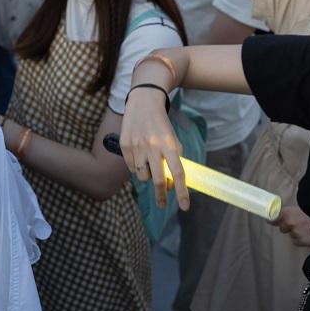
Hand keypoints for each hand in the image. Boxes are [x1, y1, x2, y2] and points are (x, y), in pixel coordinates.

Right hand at [120, 88, 187, 209]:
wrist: (143, 103)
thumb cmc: (161, 126)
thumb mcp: (172, 140)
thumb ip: (174, 160)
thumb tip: (173, 184)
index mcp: (169, 144)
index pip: (178, 172)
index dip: (182, 192)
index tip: (185, 207)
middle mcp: (153, 146)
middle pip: (159, 180)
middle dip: (161, 195)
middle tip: (162, 205)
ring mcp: (137, 146)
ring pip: (143, 176)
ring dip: (148, 177)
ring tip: (149, 164)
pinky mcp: (125, 145)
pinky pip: (132, 168)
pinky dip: (137, 167)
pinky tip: (139, 155)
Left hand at [275, 205, 309, 247]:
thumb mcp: (305, 206)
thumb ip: (294, 211)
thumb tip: (287, 213)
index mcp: (288, 211)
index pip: (273, 217)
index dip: (272, 219)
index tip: (269, 220)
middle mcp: (289, 222)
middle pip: (282, 228)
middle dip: (289, 226)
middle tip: (299, 222)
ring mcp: (296, 233)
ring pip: (293, 235)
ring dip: (298, 233)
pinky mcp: (302, 241)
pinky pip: (299, 241)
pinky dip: (304, 239)